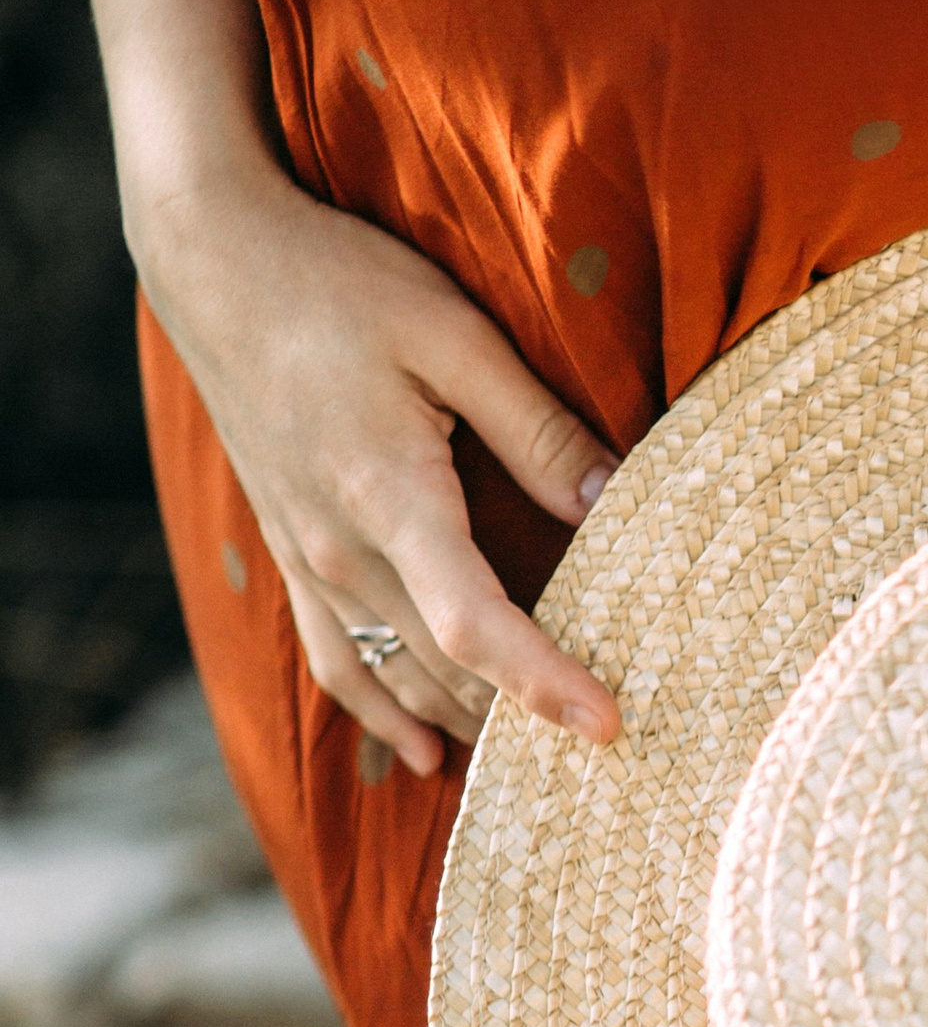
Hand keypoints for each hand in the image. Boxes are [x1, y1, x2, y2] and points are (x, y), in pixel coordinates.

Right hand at [135, 161, 621, 776]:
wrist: (216, 262)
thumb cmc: (339, 283)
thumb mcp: (453, 335)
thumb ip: (534, 428)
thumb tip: (611, 502)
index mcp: (388, 495)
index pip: (473, 627)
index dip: (543, 683)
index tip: (608, 725)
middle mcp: (341, 548)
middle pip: (442, 671)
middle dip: (522, 720)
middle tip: (605, 752)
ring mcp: (309, 557)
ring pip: (393, 678)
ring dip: (464, 724)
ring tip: (539, 764)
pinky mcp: (292, 550)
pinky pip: (337, 659)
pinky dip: (383, 714)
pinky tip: (428, 749)